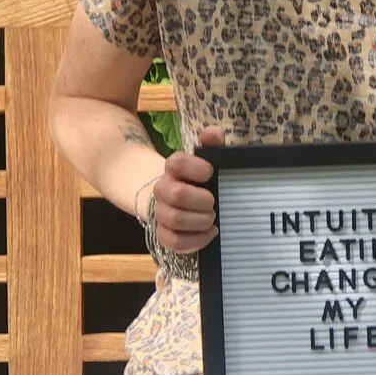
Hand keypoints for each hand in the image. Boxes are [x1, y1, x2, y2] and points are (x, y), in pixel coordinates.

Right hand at [145, 125, 224, 254]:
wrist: (178, 201)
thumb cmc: (198, 179)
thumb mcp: (207, 160)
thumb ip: (212, 145)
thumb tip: (214, 133)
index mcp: (174, 168)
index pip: (177, 162)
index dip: (195, 168)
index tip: (210, 173)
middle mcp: (163, 189)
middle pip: (177, 194)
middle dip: (202, 201)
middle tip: (213, 202)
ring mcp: (161, 212)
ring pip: (175, 219)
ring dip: (200, 221)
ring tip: (212, 218)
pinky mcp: (163, 234)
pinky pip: (174, 242)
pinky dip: (196, 240)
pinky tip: (210, 233)